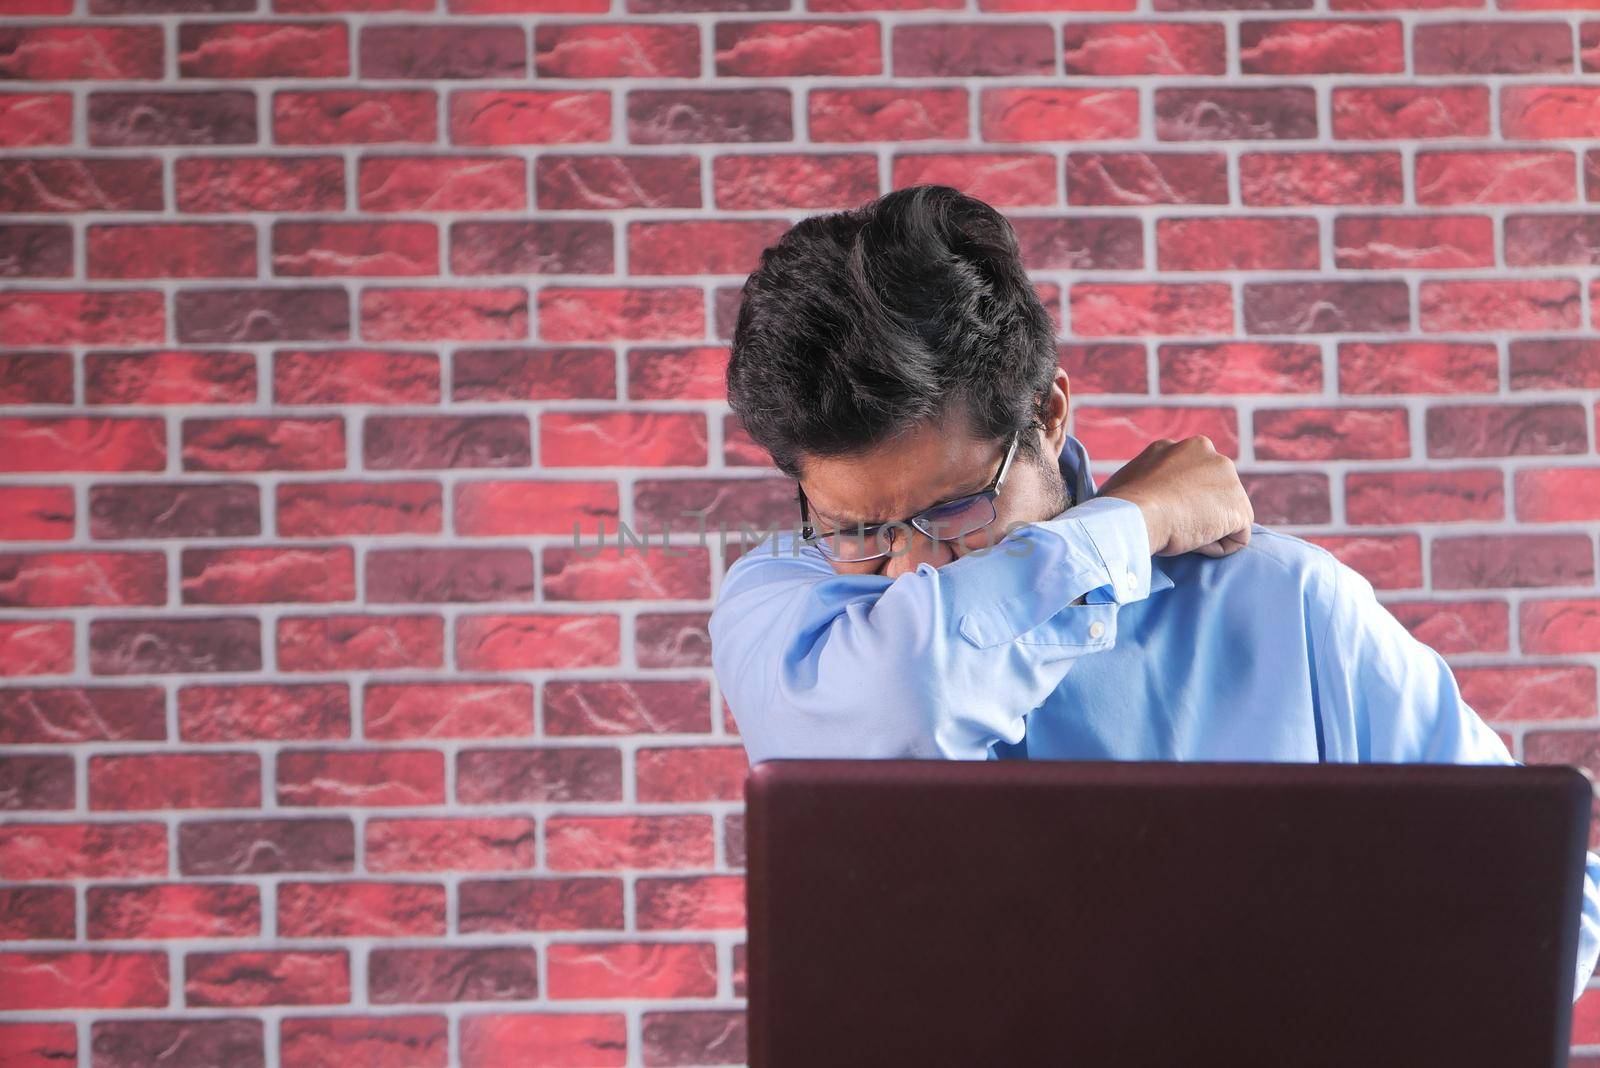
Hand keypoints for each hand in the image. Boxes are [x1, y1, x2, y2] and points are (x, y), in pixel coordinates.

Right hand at [1095, 436, 1253, 557]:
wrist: (1135, 514)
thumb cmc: (1121, 502)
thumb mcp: (1129, 477)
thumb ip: (1143, 478)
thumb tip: (1128, 491)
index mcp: (1185, 447)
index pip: (1195, 479)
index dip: (1180, 501)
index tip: (1164, 513)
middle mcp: (1211, 454)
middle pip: (1215, 493)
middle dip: (1200, 512)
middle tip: (1173, 525)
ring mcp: (1229, 480)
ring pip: (1225, 515)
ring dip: (1206, 530)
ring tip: (1179, 533)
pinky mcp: (1239, 508)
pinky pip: (1235, 537)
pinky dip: (1215, 548)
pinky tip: (1191, 543)